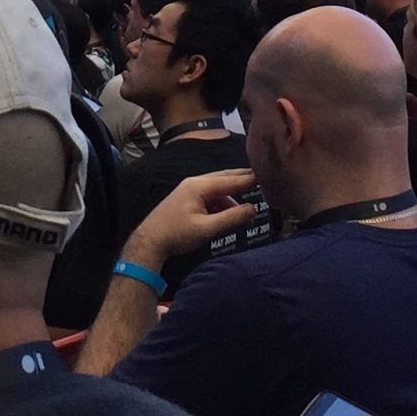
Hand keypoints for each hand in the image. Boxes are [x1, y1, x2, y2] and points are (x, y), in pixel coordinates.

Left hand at [122, 168, 260, 269]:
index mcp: (199, 186)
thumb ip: (231, 218)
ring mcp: (189, 189)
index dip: (250, 178)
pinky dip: (221, 202)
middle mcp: (195, 182)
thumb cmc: (177, 235)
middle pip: (224, 178)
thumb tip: (253, 209)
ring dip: (231, 197)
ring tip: (245, 210)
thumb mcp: (207, 229)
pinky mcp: (187, 198)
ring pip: (217, 188)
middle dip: (243, 180)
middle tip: (262, 179)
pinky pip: (209, 195)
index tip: (267, 174)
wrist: (149, 241)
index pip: (231, 180)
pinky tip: (227, 214)